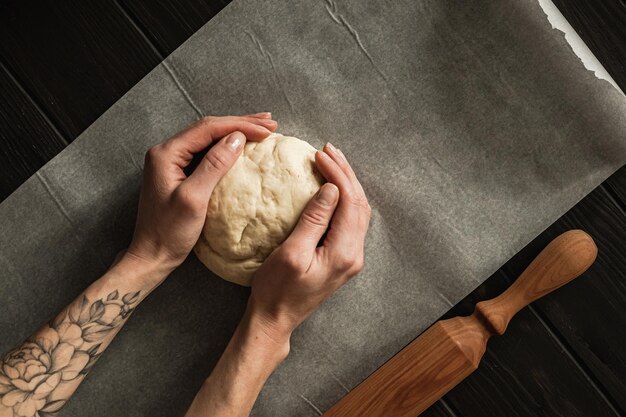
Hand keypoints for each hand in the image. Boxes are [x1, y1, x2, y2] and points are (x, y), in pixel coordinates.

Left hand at [127, 113, 277, 275]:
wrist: (152, 256)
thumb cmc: (169, 232)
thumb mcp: (194, 198)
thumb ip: (215, 165)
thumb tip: (237, 138)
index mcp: (166, 154)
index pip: (208, 128)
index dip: (240, 126)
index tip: (266, 130)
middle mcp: (167, 152)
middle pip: (209, 128)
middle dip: (241, 123)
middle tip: (270, 122)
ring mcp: (172, 161)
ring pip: (209, 137)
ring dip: (236, 132)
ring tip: (261, 128)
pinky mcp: (179, 173)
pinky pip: (206, 152)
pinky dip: (227, 147)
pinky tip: (241, 146)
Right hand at [249, 143, 370, 344]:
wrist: (275, 319)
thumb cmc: (276, 289)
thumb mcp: (292, 252)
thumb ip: (314, 220)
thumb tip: (332, 189)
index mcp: (344, 252)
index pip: (349, 202)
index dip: (338, 174)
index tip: (320, 155)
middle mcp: (354, 254)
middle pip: (359, 204)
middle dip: (346, 173)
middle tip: (328, 150)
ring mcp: (351, 257)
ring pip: (357, 211)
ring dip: (347, 184)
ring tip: (331, 161)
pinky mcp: (342, 257)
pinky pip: (349, 221)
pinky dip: (343, 199)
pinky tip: (332, 187)